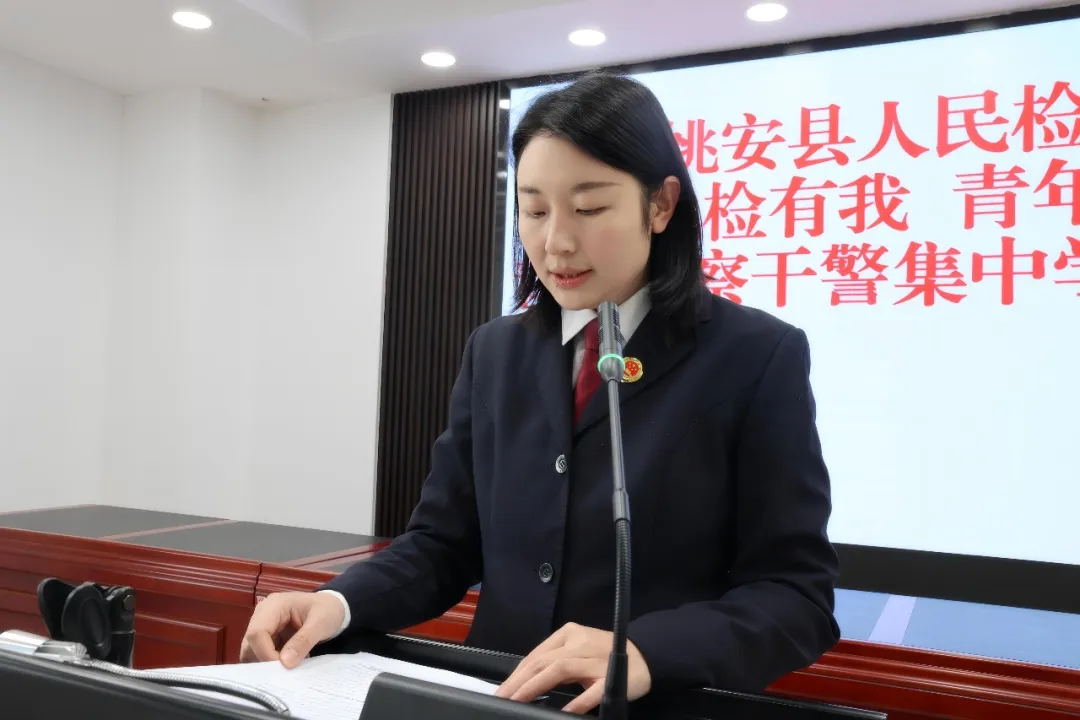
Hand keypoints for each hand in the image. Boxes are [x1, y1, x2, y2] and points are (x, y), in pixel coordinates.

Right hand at [239, 592, 345, 667]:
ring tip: (287, 670)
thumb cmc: (328, 610)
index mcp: (274, 605)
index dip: (265, 654)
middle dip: (264, 661)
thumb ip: (304, 641)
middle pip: (250, 643)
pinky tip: (287, 667)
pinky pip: (260, 654)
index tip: (283, 667)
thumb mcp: (321, 623)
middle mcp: (262, 614)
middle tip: (284, 673)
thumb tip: (285, 663)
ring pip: (251, 651)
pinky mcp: (267, 637)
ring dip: (266, 664)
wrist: (333, 607)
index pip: (257, 633)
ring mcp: (263, 626)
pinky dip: (270, 664)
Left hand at [495, 623, 651, 713]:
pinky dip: (577, 701)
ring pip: (559, 670)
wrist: (645, 656)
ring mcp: (594, 659)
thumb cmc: (605, 655)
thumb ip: (555, 660)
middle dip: (518, 682)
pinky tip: (564, 711)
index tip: (501, 690)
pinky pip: (592, 690)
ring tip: (519, 701)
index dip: (516, 674)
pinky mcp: (611, 677)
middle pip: (542, 661)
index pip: (536, 655)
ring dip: (535, 687)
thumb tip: (525, 680)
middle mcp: (579, 643)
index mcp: (569, 634)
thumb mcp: (577, 651)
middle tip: (501, 698)